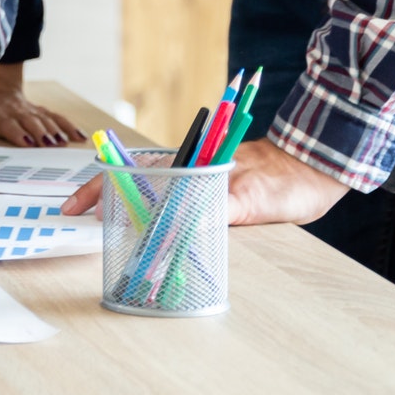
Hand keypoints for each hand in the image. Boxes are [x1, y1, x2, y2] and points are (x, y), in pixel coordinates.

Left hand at [0, 62, 82, 146]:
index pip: (9, 124)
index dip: (18, 132)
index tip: (28, 142)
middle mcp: (17, 112)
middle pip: (31, 123)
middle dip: (40, 133)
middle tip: (50, 145)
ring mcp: (31, 111)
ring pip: (46, 120)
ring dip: (56, 131)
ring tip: (64, 143)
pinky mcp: (41, 112)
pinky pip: (57, 117)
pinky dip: (69, 126)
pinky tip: (80, 137)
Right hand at [59, 134, 349, 222]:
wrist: (318, 165)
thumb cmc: (287, 181)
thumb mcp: (252, 197)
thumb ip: (216, 209)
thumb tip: (181, 229)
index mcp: (189, 167)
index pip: (132, 174)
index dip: (100, 190)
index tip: (76, 208)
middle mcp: (189, 170)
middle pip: (134, 182)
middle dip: (103, 198)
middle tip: (78, 218)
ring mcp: (200, 180)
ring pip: (151, 192)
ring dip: (127, 209)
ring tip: (103, 226)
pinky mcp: (215, 192)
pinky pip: (175, 204)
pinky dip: (155, 216)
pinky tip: (150, 229)